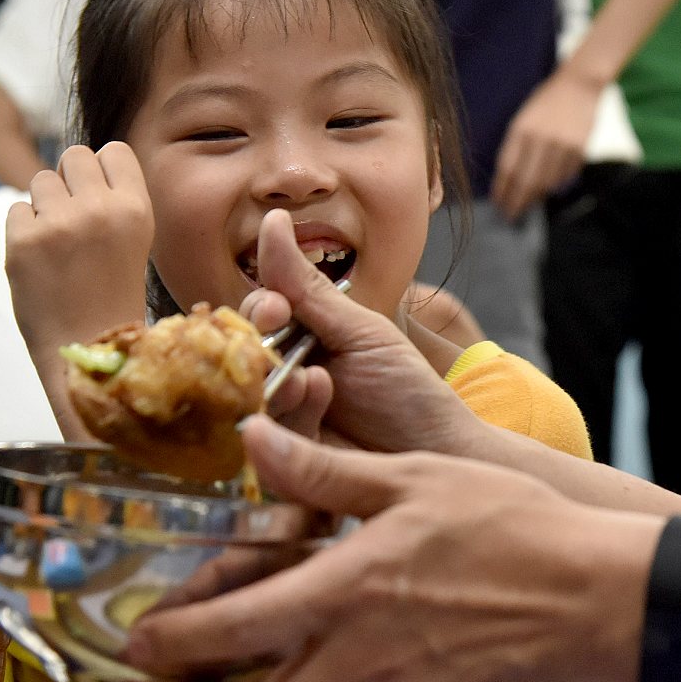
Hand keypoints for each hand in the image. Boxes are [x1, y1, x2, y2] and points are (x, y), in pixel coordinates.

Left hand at [5, 143, 156, 383]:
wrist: (88, 349)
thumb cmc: (112, 294)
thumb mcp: (134, 240)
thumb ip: (113, 199)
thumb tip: (78, 164)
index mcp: (136, 209)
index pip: (113, 150)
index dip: (102, 170)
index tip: (99, 195)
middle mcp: (100, 209)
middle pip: (74, 156)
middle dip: (70, 180)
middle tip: (73, 217)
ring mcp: (59, 224)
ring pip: (41, 180)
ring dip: (45, 204)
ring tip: (58, 243)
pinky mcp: (23, 242)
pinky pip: (17, 209)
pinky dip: (24, 230)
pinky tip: (41, 259)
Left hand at [126, 418, 651, 681]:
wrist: (599, 599)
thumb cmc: (512, 528)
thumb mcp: (413, 480)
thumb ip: (324, 472)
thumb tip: (255, 436)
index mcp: (345, 592)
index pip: (229, 632)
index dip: (172, 646)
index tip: (140, 647)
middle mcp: (358, 661)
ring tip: (276, 677)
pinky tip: (370, 668)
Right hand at [237, 210, 481, 456]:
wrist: (438, 450)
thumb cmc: (406, 389)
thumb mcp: (361, 331)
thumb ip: (307, 287)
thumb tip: (273, 220)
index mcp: (301, 338)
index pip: (259, 314)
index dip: (259, 308)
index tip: (275, 307)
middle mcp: (283, 375)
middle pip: (242, 354)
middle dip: (256, 346)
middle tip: (275, 344)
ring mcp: (281, 419)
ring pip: (248, 394)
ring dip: (274, 381)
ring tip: (310, 379)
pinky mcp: (283, 461)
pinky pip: (265, 437)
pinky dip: (290, 413)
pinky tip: (318, 399)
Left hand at [491, 68, 602, 219]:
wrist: (579, 86)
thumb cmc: (546, 101)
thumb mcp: (524, 118)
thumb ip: (517, 146)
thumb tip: (511, 179)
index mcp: (522, 129)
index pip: (508, 168)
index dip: (502, 190)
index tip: (498, 203)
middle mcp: (541, 139)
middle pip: (526, 181)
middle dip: (517, 202)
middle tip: (510, 215)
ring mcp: (563, 146)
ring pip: (547, 183)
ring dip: (536, 197)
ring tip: (527, 204)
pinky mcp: (580, 150)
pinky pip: (565, 177)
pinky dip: (555, 185)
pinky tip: (549, 188)